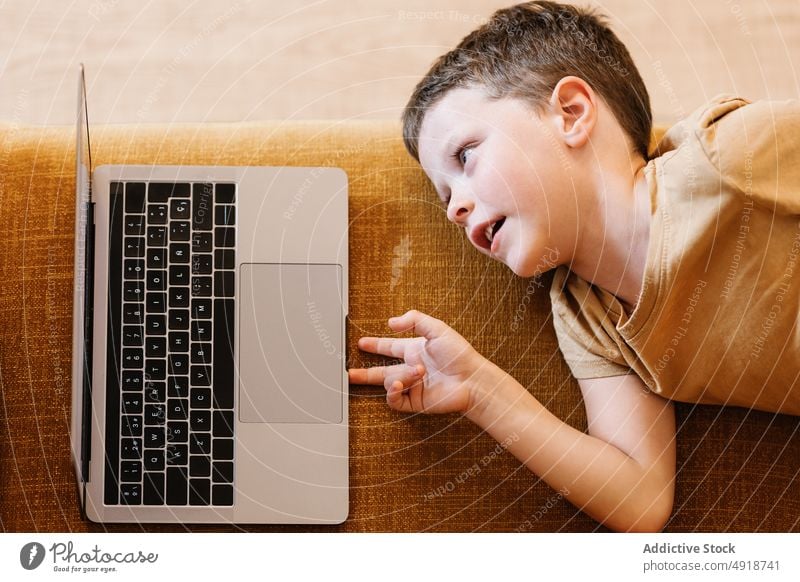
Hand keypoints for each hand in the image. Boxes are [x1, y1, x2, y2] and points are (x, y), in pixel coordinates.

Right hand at [348, 310, 490, 413]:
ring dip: (398, 376)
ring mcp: (412, 386)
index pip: (390, 347)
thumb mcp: (437, 328)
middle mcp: (411, 368)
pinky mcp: (415, 401)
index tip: (362, 343)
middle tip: (349, 373)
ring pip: (389, 382)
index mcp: (415, 350)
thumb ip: (414, 320)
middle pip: (381, 371)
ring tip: (415, 373)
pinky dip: (392, 392)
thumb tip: (390, 323)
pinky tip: (399, 385)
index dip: (375, 345)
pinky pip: (394, 399)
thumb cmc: (460, 355)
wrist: (472, 379)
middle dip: (364, 373)